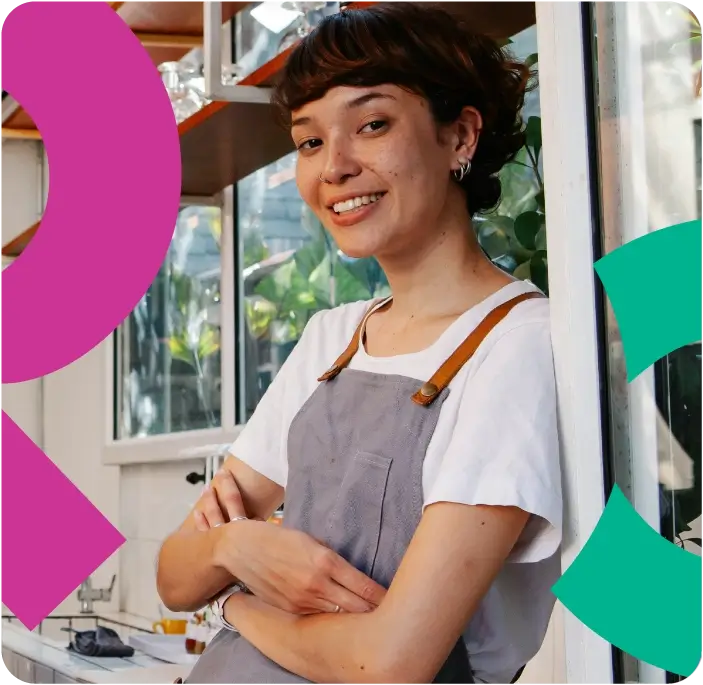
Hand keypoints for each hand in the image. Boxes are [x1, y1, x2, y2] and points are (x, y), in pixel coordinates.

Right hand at [195, 469, 386, 614]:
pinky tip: (346, 624)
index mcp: (325, 560)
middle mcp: (315, 583)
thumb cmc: (277, 537)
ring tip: (377, 623)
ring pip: (340, 617)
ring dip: (358, 619)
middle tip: (396, 615)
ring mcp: (302, 600)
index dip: (384, 596)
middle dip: (377, 612)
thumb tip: (354, 574)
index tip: (400, 599)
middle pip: (357, 607)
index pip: (364, 586)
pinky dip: (334, 621)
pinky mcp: (290, 610)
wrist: (238, 548)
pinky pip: (319, 618)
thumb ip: (332, 558)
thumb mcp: (310, 539)